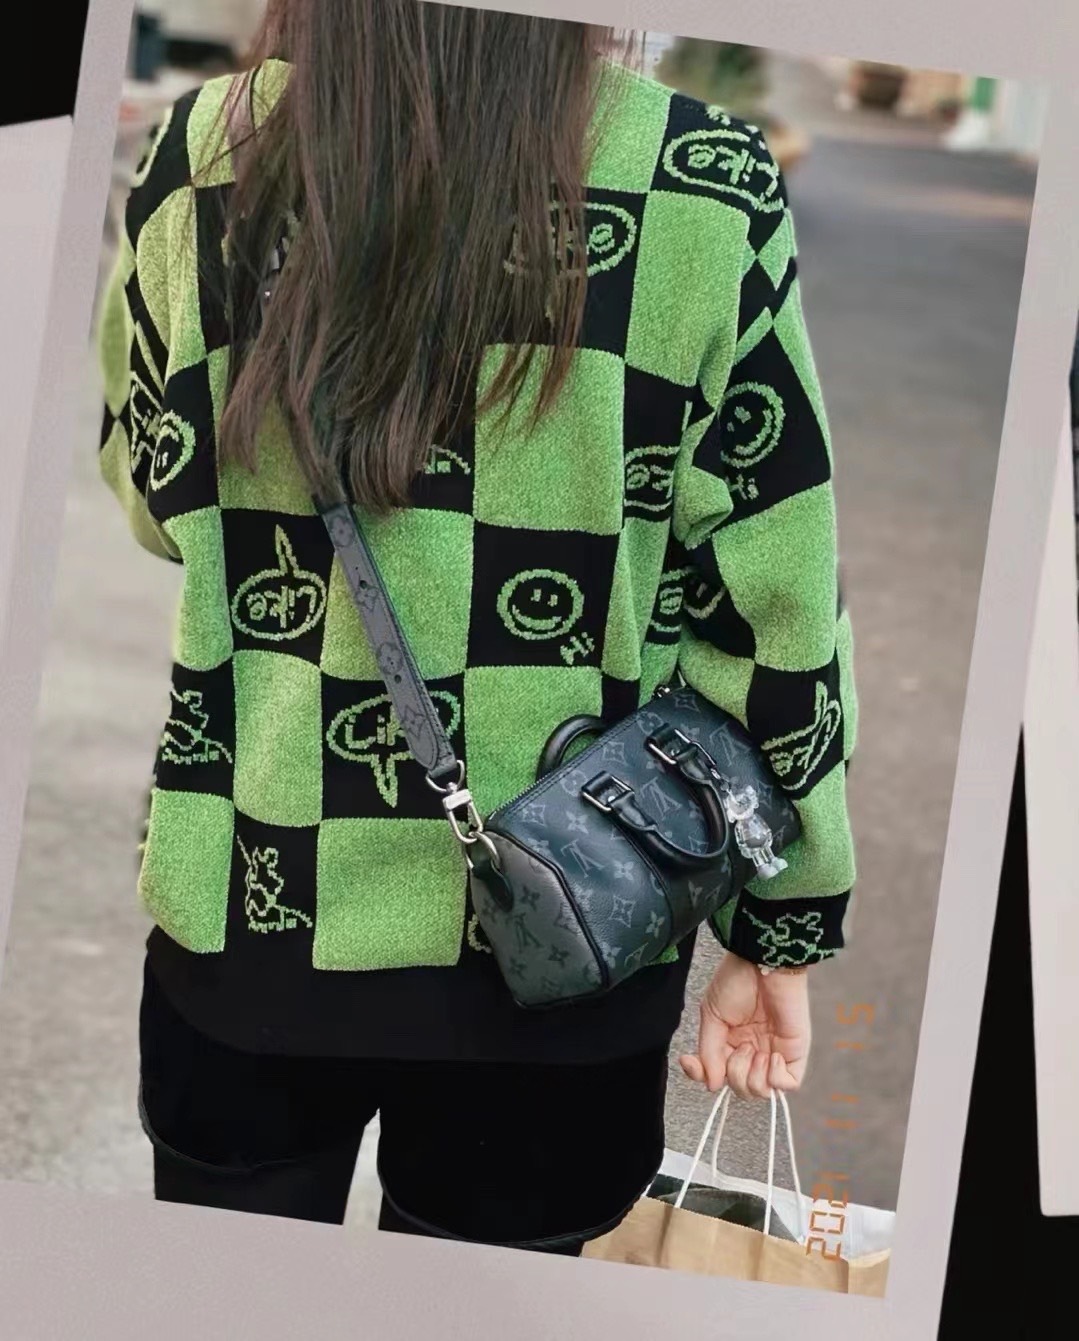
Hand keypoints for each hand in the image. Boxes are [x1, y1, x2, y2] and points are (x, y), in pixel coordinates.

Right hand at [679, 952, 810, 1099]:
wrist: (763, 964)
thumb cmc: (736, 982)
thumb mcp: (712, 1015)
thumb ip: (710, 1052)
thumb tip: (712, 1085)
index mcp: (730, 1043)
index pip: (716, 1075)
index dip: (703, 1076)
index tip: (690, 1062)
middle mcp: (752, 1052)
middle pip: (740, 1089)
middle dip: (734, 1076)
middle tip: (738, 1048)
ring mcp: (774, 1054)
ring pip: (761, 1091)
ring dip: (752, 1077)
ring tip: (753, 1050)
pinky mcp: (795, 1054)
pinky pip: (788, 1084)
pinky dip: (775, 1078)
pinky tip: (771, 1055)